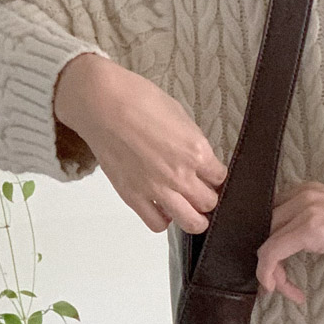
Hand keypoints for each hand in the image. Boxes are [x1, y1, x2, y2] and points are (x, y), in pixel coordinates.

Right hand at [52, 54, 226, 234]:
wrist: (102, 104)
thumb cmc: (139, 99)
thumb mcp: (178, 113)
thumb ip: (192, 140)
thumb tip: (197, 156)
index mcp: (196, 150)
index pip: (220, 177)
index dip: (218, 176)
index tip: (213, 175)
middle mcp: (180, 175)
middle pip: (209, 203)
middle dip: (209, 197)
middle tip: (202, 191)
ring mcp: (156, 190)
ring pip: (190, 222)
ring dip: (194, 217)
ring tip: (189, 208)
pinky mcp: (133, 198)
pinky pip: (157, 224)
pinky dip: (164, 219)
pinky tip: (162, 207)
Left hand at [256, 185, 323, 307]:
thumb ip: (309, 224)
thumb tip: (287, 247)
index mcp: (306, 190)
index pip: (268, 216)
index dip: (267, 244)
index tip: (274, 267)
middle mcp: (301, 194)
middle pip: (263, 229)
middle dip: (266, 260)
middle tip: (277, 283)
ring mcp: (304, 209)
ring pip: (265, 244)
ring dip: (269, 272)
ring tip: (284, 290)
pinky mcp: (309, 229)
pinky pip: (272, 253)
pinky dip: (269, 274)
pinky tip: (281, 290)